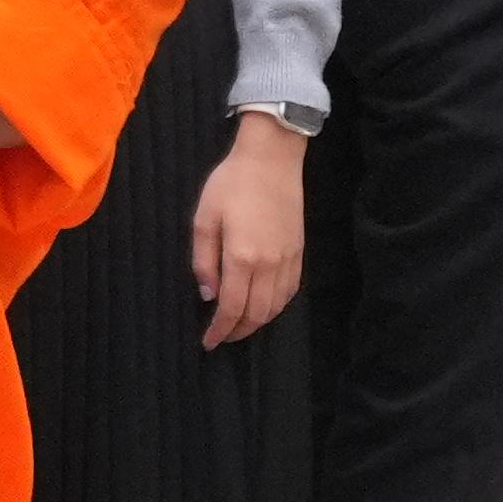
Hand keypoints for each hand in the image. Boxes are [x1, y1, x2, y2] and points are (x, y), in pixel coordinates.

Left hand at [190, 116, 308, 347]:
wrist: (271, 159)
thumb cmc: (231, 183)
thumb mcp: (204, 218)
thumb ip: (203, 261)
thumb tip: (208, 294)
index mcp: (242, 257)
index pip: (232, 308)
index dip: (220, 330)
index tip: (208, 342)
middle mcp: (269, 264)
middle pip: (256, 314)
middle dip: (238, 331)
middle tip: (221, 337)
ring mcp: (288, 259)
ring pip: (275, 307)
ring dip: (257, 322)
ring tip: (239, 326)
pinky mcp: (299, 252)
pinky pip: (290, 291)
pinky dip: (275, 307)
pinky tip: (263, 306)